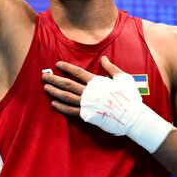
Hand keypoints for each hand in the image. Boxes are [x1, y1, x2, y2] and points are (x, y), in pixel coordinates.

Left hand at [42, 56, 173, 152]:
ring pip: (66, 97)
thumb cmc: (129, 97)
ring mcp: (87, 104)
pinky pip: (71, 110)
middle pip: (67, 84)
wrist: (133, 117)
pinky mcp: (87, 115)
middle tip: (44, 76)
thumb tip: (103, 58)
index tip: (57, 64)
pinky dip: (61, 107)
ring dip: (54, 92)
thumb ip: (111, 68)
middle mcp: (89, 92)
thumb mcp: (123, 78)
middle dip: (54, 79)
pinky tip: (53, 103)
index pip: (77, 72)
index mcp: (97, 82)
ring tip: (45, 88)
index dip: (66, 68)